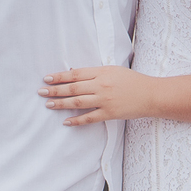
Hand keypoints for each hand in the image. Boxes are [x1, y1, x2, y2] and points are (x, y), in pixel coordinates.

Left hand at [40, 66, 154, 123]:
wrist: (150, 94)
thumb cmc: (131, 80)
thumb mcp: (112, 70)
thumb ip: (94, 72)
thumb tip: (73, 74)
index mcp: (101, 72)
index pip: (75, 74)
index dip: (60, 76)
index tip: (47, 78)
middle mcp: (101, 86)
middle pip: (73, 88)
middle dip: (55, 90)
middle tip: (41, 91)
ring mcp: (105, 101)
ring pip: (78, 103)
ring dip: (61, 104)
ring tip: (48, 104)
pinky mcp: (109, 114)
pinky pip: (89, 118)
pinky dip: (77, 120)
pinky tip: (66, 121)